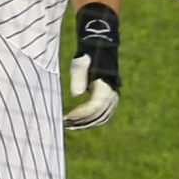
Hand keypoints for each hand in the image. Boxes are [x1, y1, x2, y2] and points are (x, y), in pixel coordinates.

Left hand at [64, 12, 119, 128]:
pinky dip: (90, 122)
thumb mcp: (79, 64)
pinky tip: (77, 124)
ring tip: (68, 125)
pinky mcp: (111, 102)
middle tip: (64, 123)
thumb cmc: (86, 58)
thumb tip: (76, 95)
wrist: (99, 52)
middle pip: (98, 115)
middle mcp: (113, 94)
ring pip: (101, 118)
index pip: (95, 106)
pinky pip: (102, 117)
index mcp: (106, 86)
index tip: (67, 116)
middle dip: (81, 121)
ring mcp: (114, 99)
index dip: (81, 113)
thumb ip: (78, 78)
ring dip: (85, 124)